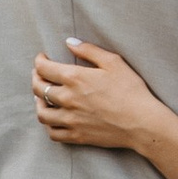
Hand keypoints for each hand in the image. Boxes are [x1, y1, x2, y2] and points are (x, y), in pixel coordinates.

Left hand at [32, 38, 169, 155]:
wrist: (142, 123)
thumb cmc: (131, 90)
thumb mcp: (114, 62)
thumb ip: (89, 50)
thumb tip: (69, 42)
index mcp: (75, 78)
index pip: (44, 68)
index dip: (39, 61)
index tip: (42, 58)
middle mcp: (67, 99)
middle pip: (38, 88)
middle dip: (35, 78)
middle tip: (39, 74)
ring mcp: (70, 120)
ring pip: (41, 113)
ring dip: (38, 102)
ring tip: (41, 97)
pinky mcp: (77, 136)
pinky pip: (53, 133)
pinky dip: (48, 125)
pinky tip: (53, 118)